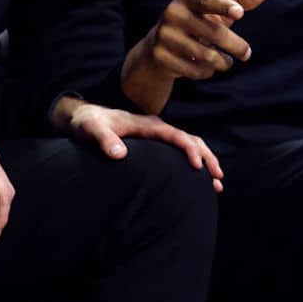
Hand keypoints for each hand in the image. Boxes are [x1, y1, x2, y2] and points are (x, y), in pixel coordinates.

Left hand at [58, 99, 223, 191]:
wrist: (84, 118)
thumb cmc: (88, 124)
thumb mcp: (92, 130)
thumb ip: (105, 140)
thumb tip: (120, 154)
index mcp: (148, 125)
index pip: (177, 135)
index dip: (190, 150)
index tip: (198, 167)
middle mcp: (156, 128)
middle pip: (190, 139)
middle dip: (207, 157)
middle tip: (218, 178)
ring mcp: (156, 136)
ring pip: (188, 145)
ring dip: (204, 160)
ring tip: (216, 182)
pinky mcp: (153, 144)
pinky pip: (178, 151)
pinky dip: (192, 161)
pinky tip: (197, 179)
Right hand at [122, 0, 270, 114]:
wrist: (158, 45)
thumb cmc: (196, 22)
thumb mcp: (215, 10)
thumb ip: (240, 0)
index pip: (206, 0)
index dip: (223, 6)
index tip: (240, 13)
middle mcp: (172, 14)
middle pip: (213, 33)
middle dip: (236, 46)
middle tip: (247, 53)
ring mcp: (164, 36)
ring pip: (206, 56)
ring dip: (223, 62)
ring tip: (226, 60)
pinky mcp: (161, 56)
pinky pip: (195, 70)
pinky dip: (207, 72)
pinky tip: (207, 67)